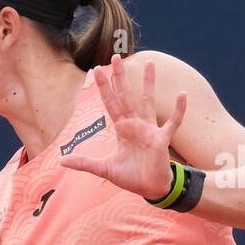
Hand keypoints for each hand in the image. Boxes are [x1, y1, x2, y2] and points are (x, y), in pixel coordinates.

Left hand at [59, 52, 186, 199]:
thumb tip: (62, 161)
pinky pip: (172, 123)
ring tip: (150, 64)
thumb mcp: (103, 169)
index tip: (97, 70)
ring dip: (148, 84)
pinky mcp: (161, 140)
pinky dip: (179, 111)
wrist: (149, 188)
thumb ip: (84, 163)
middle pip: (126, 96)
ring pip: (148, 102)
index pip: (110, 103)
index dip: (104, 88)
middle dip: (121, 78)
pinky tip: (183, 95)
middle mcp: (135, 124)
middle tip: (116, 56)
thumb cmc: (130, 176)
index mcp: (122, 128)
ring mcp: (150, 130)